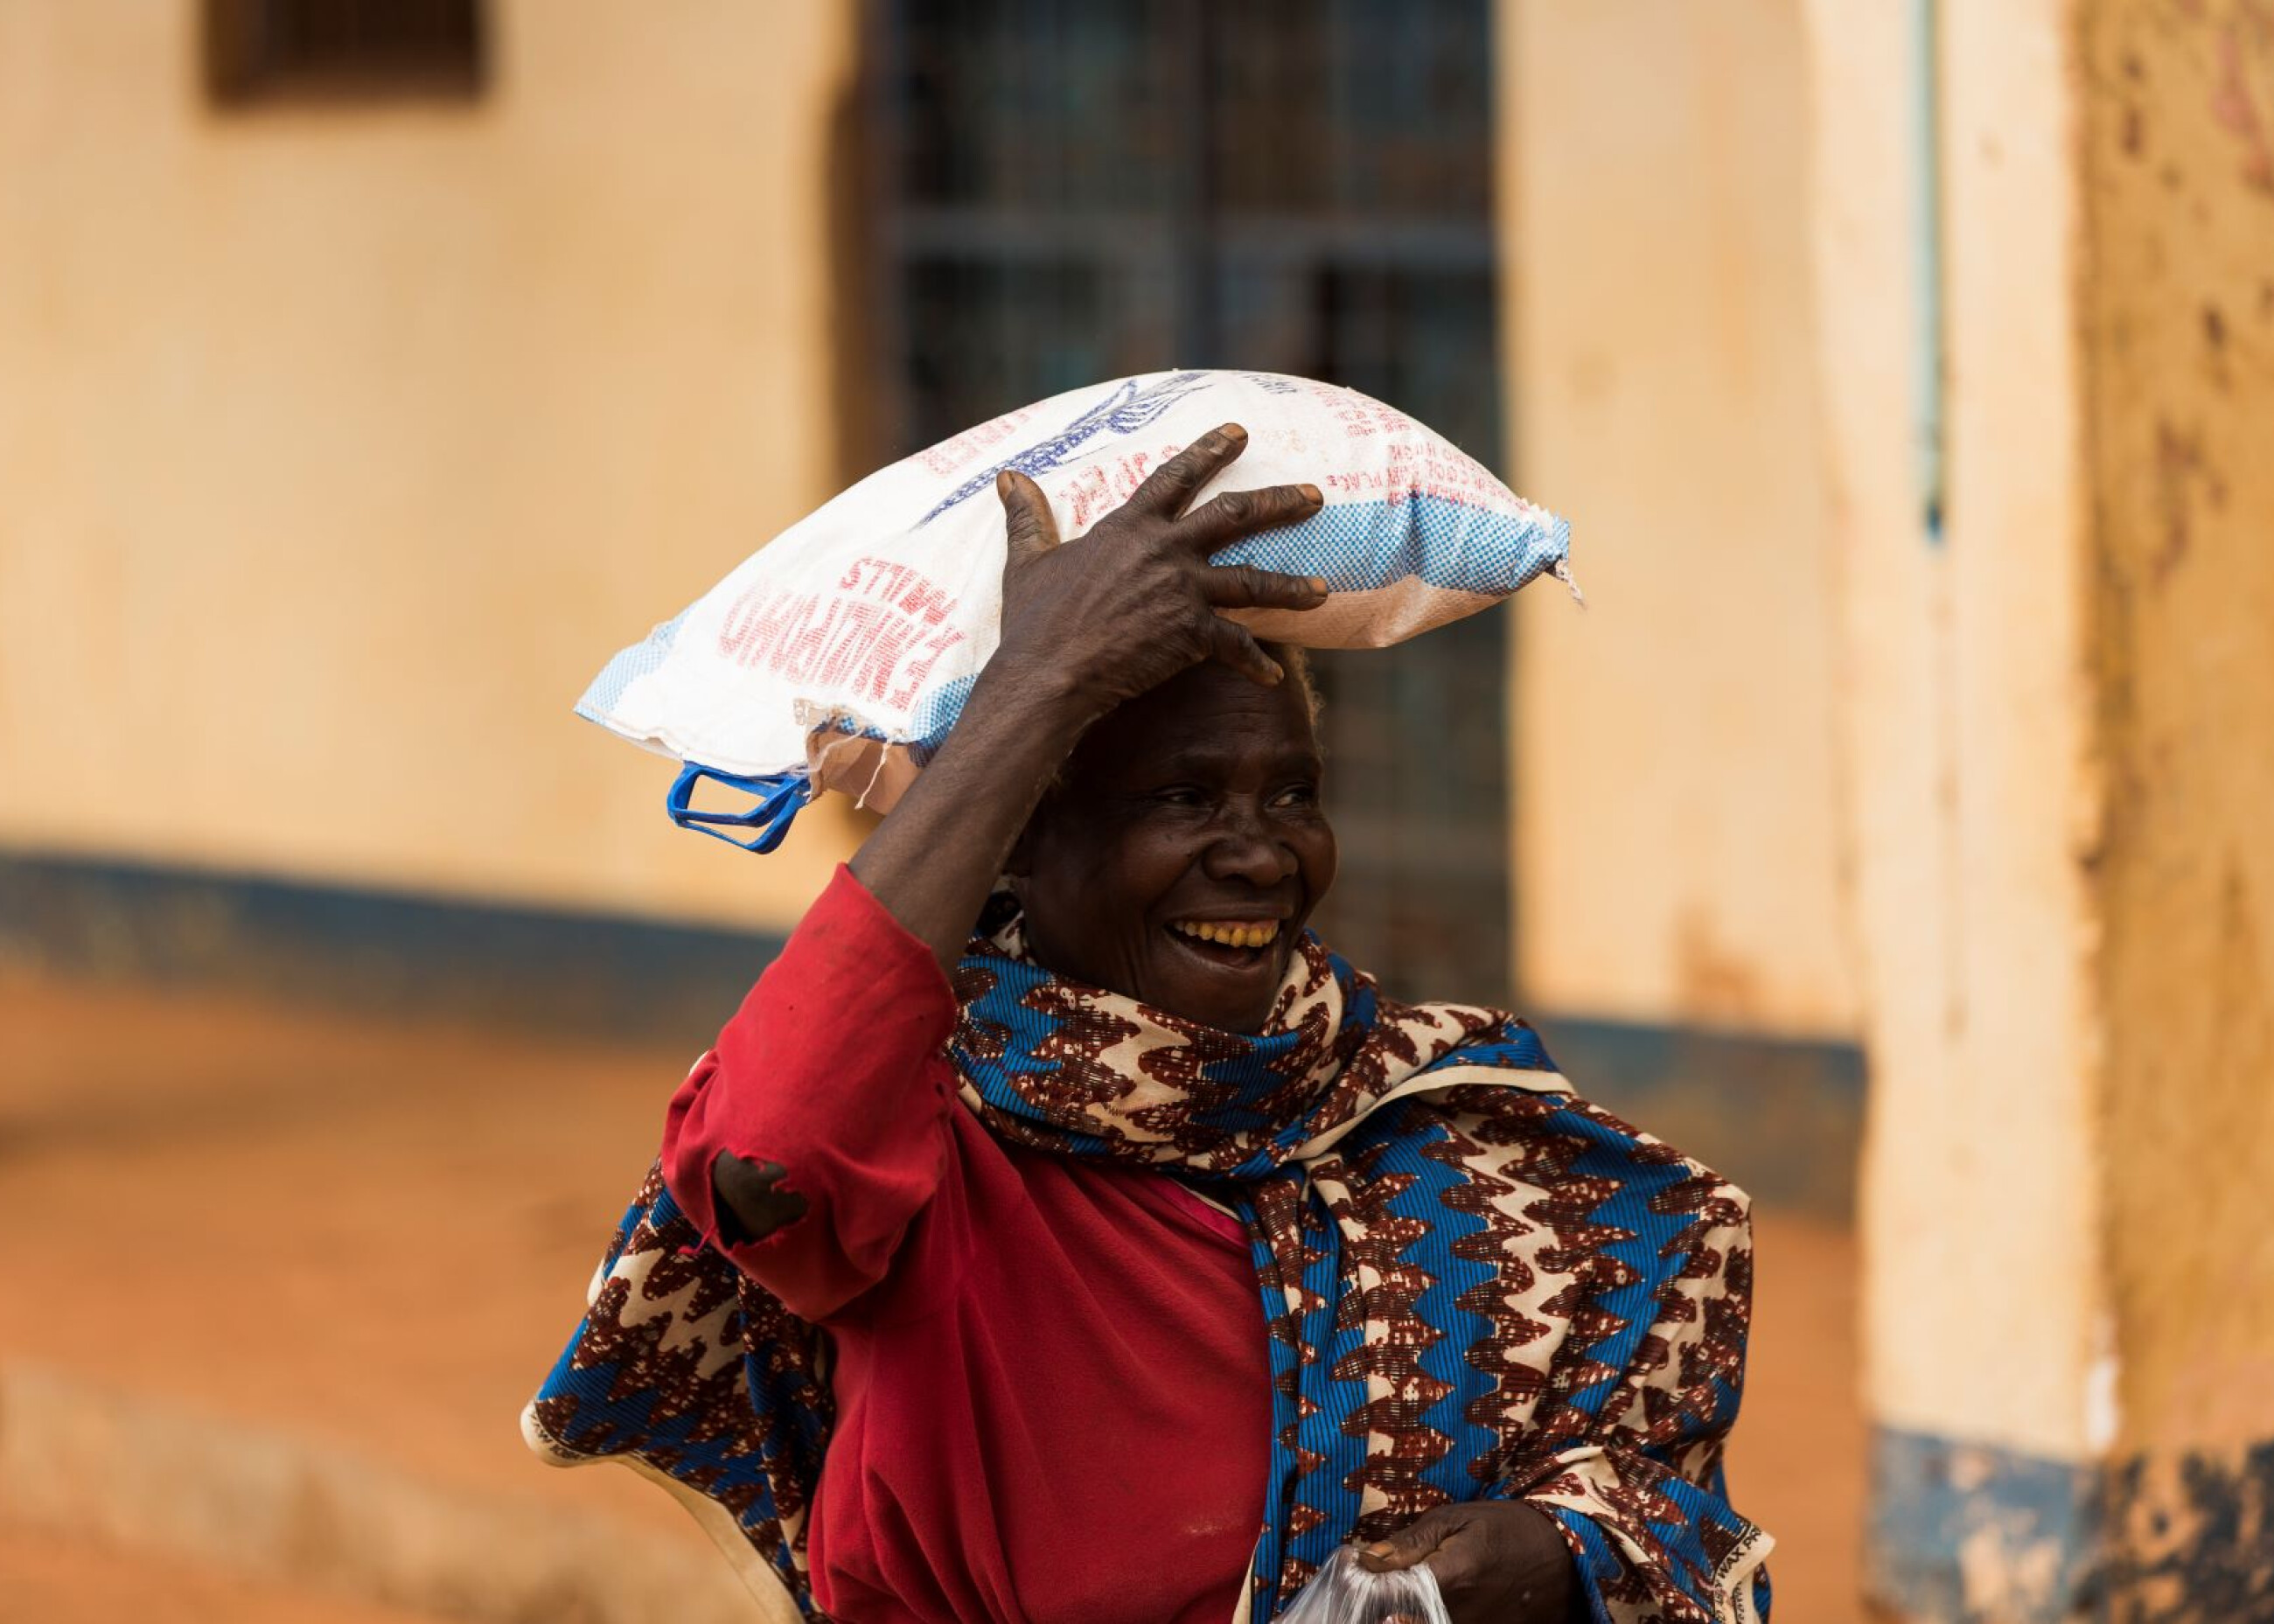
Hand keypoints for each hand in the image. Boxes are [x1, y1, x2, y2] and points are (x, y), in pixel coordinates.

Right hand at [986, 423, 1326, 726]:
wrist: (1048, 672)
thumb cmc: (1034, 621)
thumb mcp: (1027, 560)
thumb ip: (1026, 517)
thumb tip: (1006, 478)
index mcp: (1129, 528)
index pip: (1176, 477)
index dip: (1209, 451)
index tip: (1239, 433)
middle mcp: (1165, 550)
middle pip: (1235, 515)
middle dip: (1280, 503)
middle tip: (1316, 496)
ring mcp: (1183, 591)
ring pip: (1254, 581)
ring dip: (1292, 587)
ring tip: (1324, 590)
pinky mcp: (1192, 634)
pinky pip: (1237, 646)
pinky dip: (1256, 663)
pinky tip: (1274, 677)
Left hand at [1359, 1501, 1576, 1623]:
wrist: (1561, 1558)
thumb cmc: (1505, 1529)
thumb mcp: (1456, 1520)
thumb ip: (1410, 1542)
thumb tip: (1365, 1559)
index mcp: (1454, 1577)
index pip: (1392, 1596)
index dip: (1371, 1588)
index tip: (1362, 1575)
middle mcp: (1463, 1614)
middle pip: (1404, 1619)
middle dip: (1386, 1607)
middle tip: (1385, 1588)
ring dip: (1409, 1613)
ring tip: (1408, 1596)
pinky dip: (1430, 1618)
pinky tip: (1428, 1606)